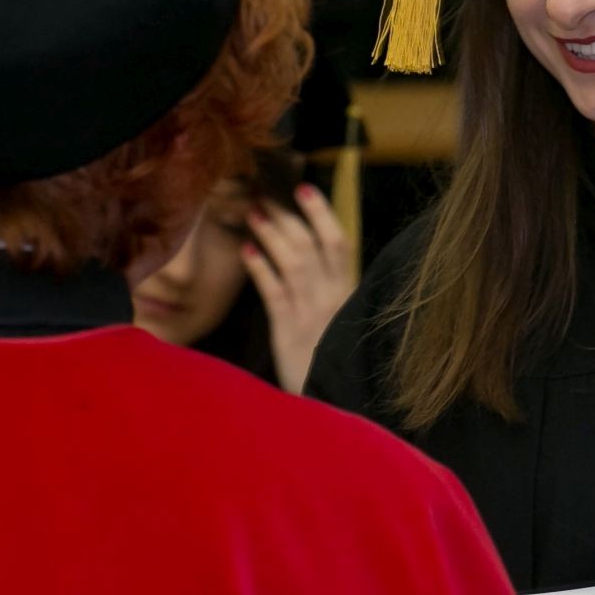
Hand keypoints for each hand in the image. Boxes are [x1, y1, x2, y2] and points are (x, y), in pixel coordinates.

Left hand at [242, 185, 356, 392]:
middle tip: (264, 191)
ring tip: (252, 211)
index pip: (339, 242)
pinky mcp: (289, 332)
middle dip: (288, 215)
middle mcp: (333, 298)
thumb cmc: (338, 365)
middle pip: (311, 245)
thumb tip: (320, 264)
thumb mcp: (344, 327)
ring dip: (271, 234)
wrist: (337, 406)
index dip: (320, 213)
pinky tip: (245, 249)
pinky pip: (273, 293)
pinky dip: (260, 268)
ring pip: (292, 262)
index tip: (303, 188)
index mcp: (349, 294)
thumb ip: (336, 296)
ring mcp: (311, 314)